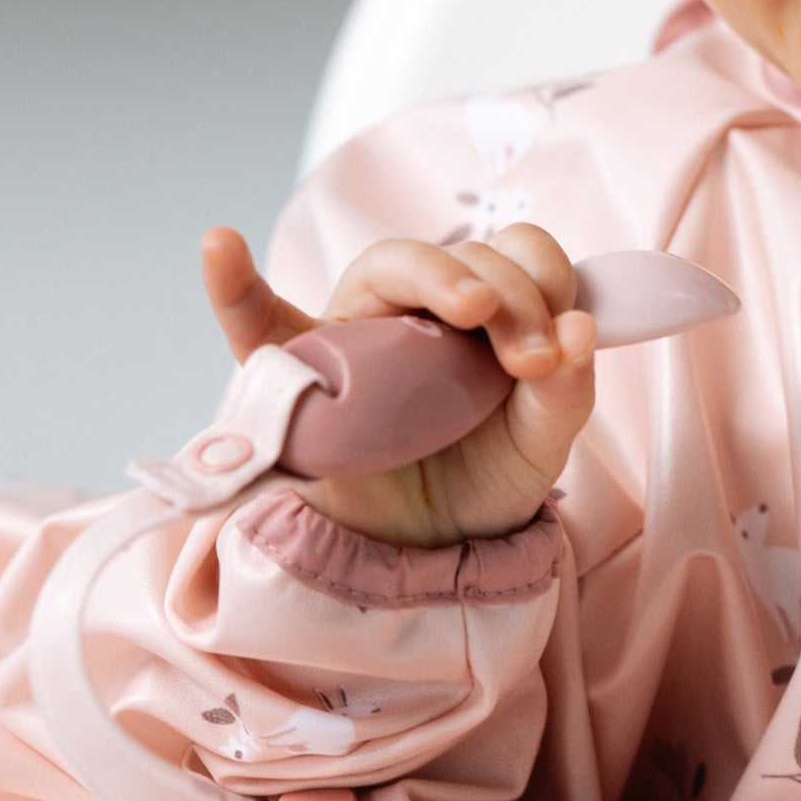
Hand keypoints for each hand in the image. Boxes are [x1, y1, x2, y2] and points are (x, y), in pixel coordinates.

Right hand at [201, 222, 595, 549]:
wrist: (426, 555)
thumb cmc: (482, 478)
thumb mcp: (540, 443)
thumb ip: (565, 390)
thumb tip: (581, 329)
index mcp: (484, 313)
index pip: (517, 254)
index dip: (545, 281)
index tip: (560, 343)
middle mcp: (420, 309)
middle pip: (460, 255)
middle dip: (506, 291)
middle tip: (528, 356)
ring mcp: (354, 333)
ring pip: (387, 268)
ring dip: (435, 276)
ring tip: (468, 310)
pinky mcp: (297, 377)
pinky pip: (253, 326)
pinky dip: (232, 288)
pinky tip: (219, 246)